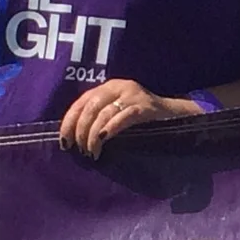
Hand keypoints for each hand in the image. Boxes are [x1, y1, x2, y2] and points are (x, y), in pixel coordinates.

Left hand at [57, 78, 205, 157]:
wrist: (175, 116)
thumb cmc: (142, 120)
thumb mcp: (117, 112)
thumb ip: (99, 117)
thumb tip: (73, 137)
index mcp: (108, 87)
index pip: (81, 102)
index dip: (69, 122)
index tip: (64, 141)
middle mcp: (118, 87)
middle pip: (90, 107)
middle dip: (80, 131)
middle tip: (80, 150)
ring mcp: (132, 95)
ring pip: (103, 114)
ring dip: (94, 135)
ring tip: (92, 152)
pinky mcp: (144, 107)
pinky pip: (122, 118)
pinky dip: (110, 130)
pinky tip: (104, 141)